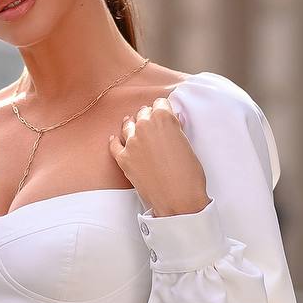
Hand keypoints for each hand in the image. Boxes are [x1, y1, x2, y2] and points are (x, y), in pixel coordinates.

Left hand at [109, 96, 210, 216]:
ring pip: (128, 125)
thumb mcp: (187, 143)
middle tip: (153, 124)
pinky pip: (114, 144)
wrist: (178, 199)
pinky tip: (116, 139)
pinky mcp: (123, 158)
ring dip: (132, 125)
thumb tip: (172, 122)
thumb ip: (176, 128)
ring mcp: (131, 142)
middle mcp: (144, 126)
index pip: (160, 103)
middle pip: (143, 113)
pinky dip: (116, 141)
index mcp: (163, 118)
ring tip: (134, 126)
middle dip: (149, 117)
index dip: (163, 109)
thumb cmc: (189, 173)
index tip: (164, 113)